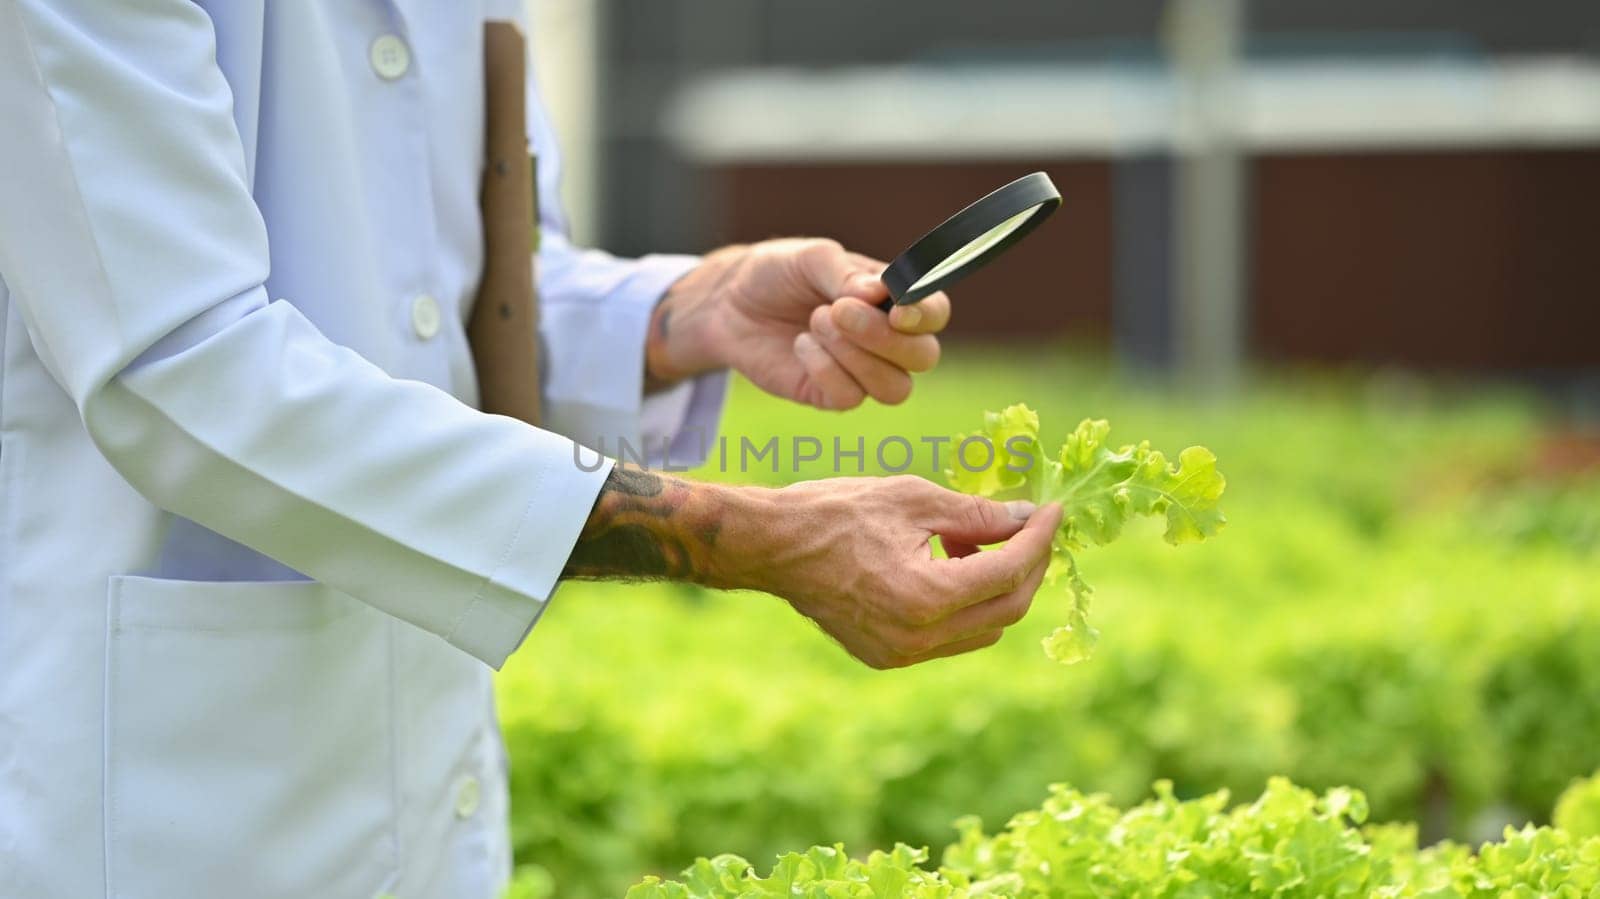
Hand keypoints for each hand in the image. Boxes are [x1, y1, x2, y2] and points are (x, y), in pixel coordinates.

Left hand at [646, 238, 952, 409]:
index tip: (896, 309)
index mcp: (893, 299)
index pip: (934, 313)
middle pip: (924, 357)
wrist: (729, 303)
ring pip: (895, 388)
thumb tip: (880, 293)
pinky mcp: (831, 395)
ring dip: (856, 357)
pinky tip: (801, 345)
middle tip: (837, 311)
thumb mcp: (810, 258)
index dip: (925, 314)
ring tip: (816, 322)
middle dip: (884, 338)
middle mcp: (887, 339)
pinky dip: (825, 369)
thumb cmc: (777, 273)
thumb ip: (845, 274)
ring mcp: (862, 371)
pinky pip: (850, 398)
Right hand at [724, 476, 1059, 667]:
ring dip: (997, 587)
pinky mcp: (887, 656)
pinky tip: (945, 565)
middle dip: (1028, 566)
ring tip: (970, 541)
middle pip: (1007, 610)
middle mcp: (917, 638)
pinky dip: (965, 603)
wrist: (772, 546)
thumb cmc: (836, 511)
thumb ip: (978, 513)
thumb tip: (1028, 517)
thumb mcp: (913, 499)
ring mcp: (901, 654)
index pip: (1009, 572)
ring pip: (983, 629)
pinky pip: (950, 637)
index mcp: (926, 597)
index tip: (1053, 511)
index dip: (1039, 539)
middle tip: (1029, 526)